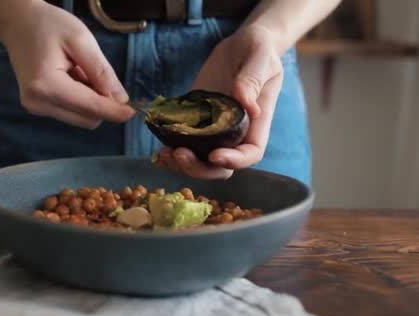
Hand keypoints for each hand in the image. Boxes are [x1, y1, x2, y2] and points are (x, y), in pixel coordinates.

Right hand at [0, 1, 135, 128]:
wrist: (18, 22)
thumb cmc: (48, 25)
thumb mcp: (81, 40)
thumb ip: (102, 72)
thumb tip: (121, 100)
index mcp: (47, 85)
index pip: (90, 108)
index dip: (115, 111)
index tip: (134, 111)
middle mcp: (38, 103)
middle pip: (87, 119)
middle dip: (102, 103)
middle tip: (98, 73)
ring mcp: (36, 108)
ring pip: (81, 118)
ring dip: (91, 101)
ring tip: (79, 71)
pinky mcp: (38, 107)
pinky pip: (71, 112)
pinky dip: (80, 99)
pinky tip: (72, 77)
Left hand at [156, 25, 283, 178]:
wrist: (242, 45)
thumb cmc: (259, 50)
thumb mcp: (261, 58)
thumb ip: (253, 79)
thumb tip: (245, 102)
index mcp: (256, 123)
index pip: (250, 153)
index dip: (234, 161)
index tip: (215, 155)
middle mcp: (235, 133)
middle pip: (221, 167)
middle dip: (200, 167)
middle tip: (179, 153)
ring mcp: (213, 129)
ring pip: (200, 160)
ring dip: (181, 164)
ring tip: (164, 154)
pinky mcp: (195, 120)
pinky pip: (185, 142)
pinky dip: (170, 151)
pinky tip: (157, 151)